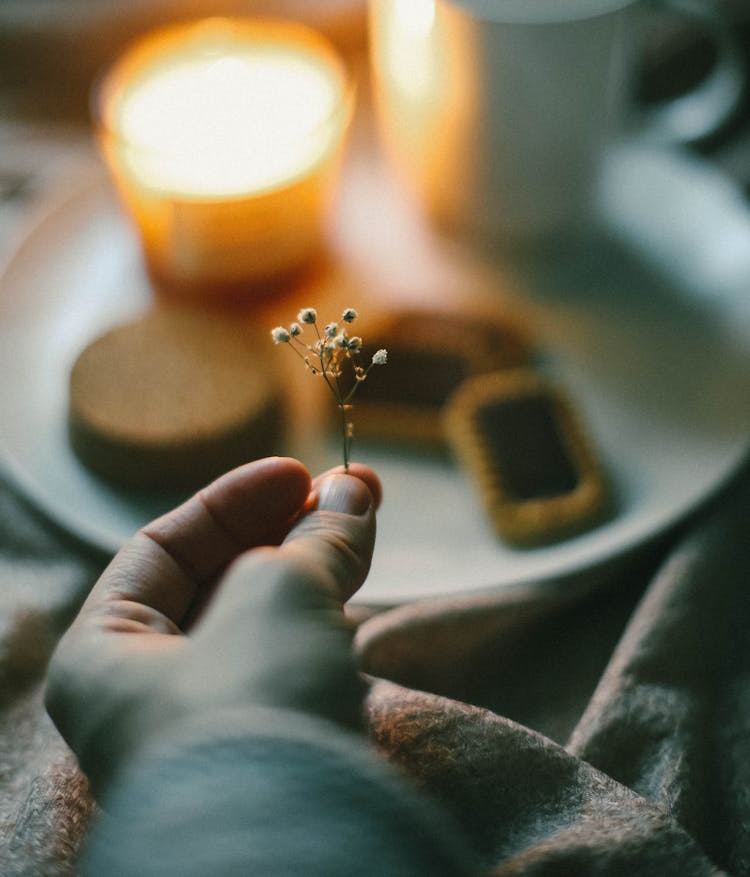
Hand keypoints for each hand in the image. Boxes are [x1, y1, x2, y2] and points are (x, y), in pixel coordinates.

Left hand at [45, 457, 380, 796]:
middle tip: (350, 494)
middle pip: (216, 583)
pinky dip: (321, 625)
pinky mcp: (266, 756)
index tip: (302, 472)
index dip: (235, 499)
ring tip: (363, 528)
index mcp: (104, 654)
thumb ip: (314, 537)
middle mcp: (144, 696)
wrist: (295, 846)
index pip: (163, 548)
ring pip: (259, 626)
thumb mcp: (280, 594)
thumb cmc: (251, 705)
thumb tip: (354, 492)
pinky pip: (288, 670)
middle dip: (285, 531)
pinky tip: (357, 594)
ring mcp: (207, 731)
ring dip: (311, 572)